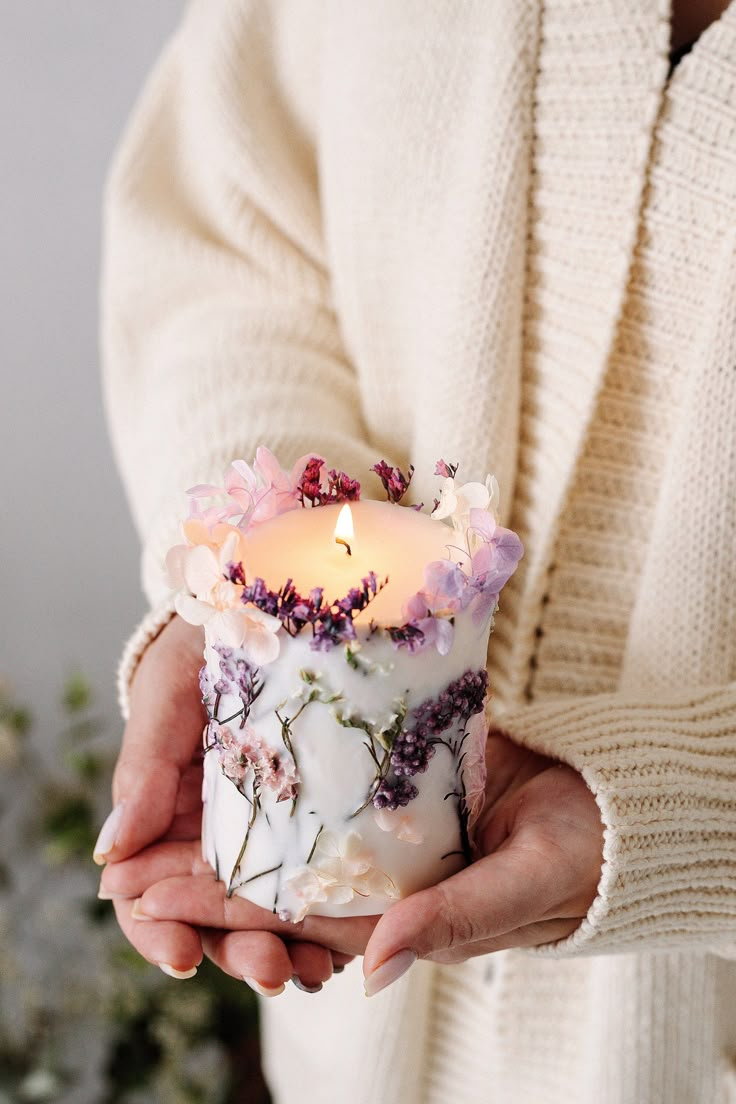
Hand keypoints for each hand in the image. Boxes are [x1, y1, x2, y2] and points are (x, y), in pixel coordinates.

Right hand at [97, 615, 350, 990]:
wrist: (265, 601)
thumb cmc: (199, 647)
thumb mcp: (167, 697)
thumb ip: (144, 771)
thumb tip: (109, 854)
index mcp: (168, 819)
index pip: (150, 896)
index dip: (161, 931)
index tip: (182, 955)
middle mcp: (218, 837)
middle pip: (219, 917)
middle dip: (241, 952)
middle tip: (274, 971)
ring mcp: (272, 832)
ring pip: (274, 911)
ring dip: (293, 949)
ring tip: (321, 972)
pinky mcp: (322, 819)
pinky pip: (325, 877)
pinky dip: (336, 915)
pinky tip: (361, 935)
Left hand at [101, 727, 601, 994]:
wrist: (613, 803)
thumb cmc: (580, 855)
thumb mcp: (527, 884)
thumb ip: (459, 920)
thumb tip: (378, 964)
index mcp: (401, 916)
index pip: (292, 916)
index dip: (217, 907)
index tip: (145, 891)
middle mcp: (380, 878)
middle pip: (275, 883)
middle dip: (197, 879)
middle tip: (119, 864)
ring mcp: (385, 830)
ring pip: (291, 840)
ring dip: (225, 832)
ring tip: (152, 819)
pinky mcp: (399, 782)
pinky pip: (327, 788)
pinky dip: (278, 780)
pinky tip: (234, 757)